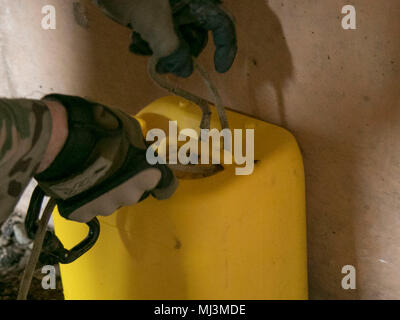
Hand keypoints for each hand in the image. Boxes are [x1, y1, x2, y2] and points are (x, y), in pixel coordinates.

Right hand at [35, 94, 176, 222]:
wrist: (57, 140)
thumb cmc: (98, 128)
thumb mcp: (128, 126)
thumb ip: (138, 142)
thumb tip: (142, 146)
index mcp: (147, 176)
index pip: (165, 185)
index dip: (159, 179)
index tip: (152, 174)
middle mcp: (130, 196)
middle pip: (134, 192)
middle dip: (128, 182)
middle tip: (112, 166)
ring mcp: (105, 207)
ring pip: (110, 201)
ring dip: (105, 191)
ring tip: (89, 174)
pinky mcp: (82, 213)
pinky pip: (88, 209)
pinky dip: (85, 200)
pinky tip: (76, 185)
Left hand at [94, 0, 236, 77]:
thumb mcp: (153, 21)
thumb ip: (172, 48)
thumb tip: (185, 70)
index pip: (221, 23)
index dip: (225, 47)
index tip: (219, 69)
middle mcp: (187, 4)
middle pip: (198, 36)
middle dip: (182, 53)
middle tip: (165, 64)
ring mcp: (171, 10)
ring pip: (178, 39)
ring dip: (163, 51)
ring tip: (144, 49)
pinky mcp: (155, 14)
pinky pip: (162, 35)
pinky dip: (151, 43)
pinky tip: (135, 42)